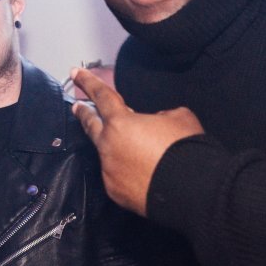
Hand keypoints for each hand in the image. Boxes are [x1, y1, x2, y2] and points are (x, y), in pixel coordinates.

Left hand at [70, 68, 203, 215]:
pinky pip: (116, 176)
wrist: (190, 189)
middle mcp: (108, 146)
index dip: (88, 81)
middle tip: (77, 107)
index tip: (75, 73)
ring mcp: (109, 171)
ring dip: (112, 147)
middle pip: (91, 125)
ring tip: (124, 146)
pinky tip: (138, 172)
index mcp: (121, 123)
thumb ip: (160, 116)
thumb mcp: (179, 118)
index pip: (101, 96)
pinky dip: (124, 170)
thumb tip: (154, 123)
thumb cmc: (185, 149)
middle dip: (84, 113)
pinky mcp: (115, 192)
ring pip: (106, 153)